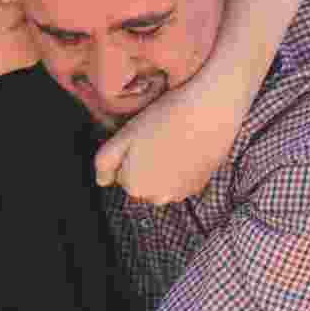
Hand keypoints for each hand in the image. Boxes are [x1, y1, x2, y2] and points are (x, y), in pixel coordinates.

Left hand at [94, 82, 244, 203]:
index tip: (141, 136)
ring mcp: (180, 194)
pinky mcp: (199, 186)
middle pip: (140, 182)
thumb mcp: (123, 136)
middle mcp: (156, 198)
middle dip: (143, 165)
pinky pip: (180, 181)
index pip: (121, 174)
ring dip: (161, 169)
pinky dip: (180, 169)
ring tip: (171, 141)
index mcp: (134, 186)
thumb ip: (105, 163)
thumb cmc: (162, 119)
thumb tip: (102, 181)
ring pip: (160, 183)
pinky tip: (185, 147)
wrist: (208, 112)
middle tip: (155, 137)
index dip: (129, 153)